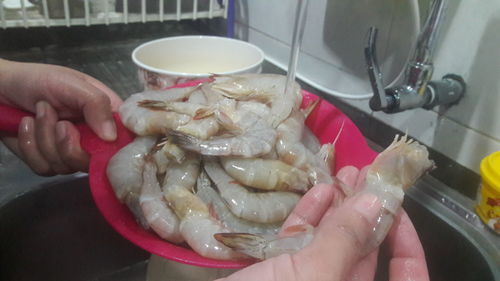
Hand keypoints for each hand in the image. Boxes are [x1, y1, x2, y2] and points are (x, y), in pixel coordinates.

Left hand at [0, 59, 122, 174]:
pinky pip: (45, 168)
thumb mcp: (71, 84)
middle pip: (95, 162)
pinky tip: (25, 125)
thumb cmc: (38, 80)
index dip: (117, 146)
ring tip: (36, 114)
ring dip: (45, 139)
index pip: (126, 139)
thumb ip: (95, 105)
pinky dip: (30, 146)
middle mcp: (92, 138)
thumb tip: (111, 137)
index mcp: (106, 116)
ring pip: (67, 166)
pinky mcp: (48, 161)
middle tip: (60, 124)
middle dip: (70, 145)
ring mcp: (70, 152)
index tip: (101, 142)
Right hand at [217, 166, 428, 280]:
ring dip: (338, 209)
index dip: (408, 245)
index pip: (406, 279)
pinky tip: (318, 193)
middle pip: (364, 254)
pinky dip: (310, 219)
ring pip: (332, 245)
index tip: (396, 207)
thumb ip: (345, 241)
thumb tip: (375, 201)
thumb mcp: (312, 276)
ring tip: (345, 174)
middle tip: (368, 175)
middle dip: (367, 213)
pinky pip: (302, 246)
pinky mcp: (280, 274)